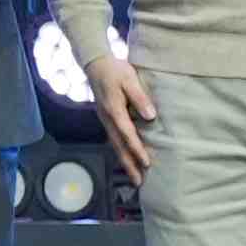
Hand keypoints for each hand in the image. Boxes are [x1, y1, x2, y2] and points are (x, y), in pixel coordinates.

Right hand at [94, 52, 158, 181]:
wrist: (95, 63)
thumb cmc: (115, 70)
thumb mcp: (129, 79)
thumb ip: (140, 97)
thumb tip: (151, 116)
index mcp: (114, 109)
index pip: (128, 134)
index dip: (137, 149)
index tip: (147, 163)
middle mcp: (107, 119)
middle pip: (119, 146)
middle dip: (129, 165)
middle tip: (139, 182)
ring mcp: (105, 120)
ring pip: (115, 145)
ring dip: (125, 162)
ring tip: (135, 177)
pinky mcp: (106, 119)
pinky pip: (113, 139)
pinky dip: (120, 152)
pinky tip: (126, 159)